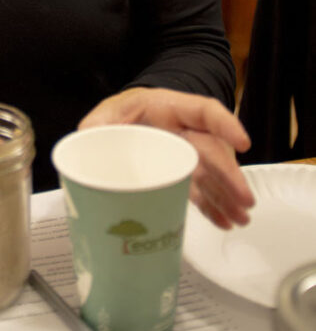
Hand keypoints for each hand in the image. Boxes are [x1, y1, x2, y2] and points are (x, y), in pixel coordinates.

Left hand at [79, 87, 254, 229]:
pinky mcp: (180, 171)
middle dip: (229, 175)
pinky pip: (201, 189)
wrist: (121, 123)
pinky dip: (212, 206)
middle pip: (212, 149)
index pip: (203, 111)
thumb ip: (98, 126)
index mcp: (167, 108)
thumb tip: (87, 141)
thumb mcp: (106, 114)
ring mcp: (185, 152)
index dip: (225, 124)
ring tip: (239, 218)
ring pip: (211, 173)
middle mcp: (183, 130)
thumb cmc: (119, 114)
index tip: (242, 142)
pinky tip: (224, 221)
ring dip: (226, 196)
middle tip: (244, 200)